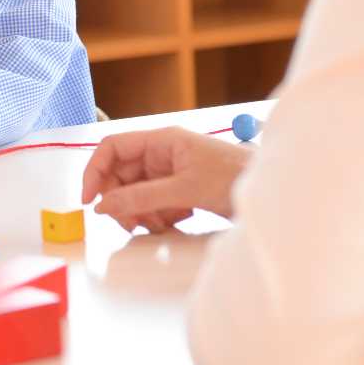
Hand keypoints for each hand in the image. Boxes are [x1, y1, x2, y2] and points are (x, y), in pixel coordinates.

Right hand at [80, 126, 252, 233]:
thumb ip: (141, 197)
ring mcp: (170, 173)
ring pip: (135, 194)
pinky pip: (152, 205)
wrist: (274, 196)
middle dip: (121, 201)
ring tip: (161, 223)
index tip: (89, 200)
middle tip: (131, 223)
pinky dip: (157, 217)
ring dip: (140, 213)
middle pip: (121, 176)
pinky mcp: (180, 191)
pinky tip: (175, 221)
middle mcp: (162, 154)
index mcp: (161, 141)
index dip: (94, 171)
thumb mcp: (185, 189)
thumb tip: (103, 206)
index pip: (112, 148)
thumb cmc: (235, 177)